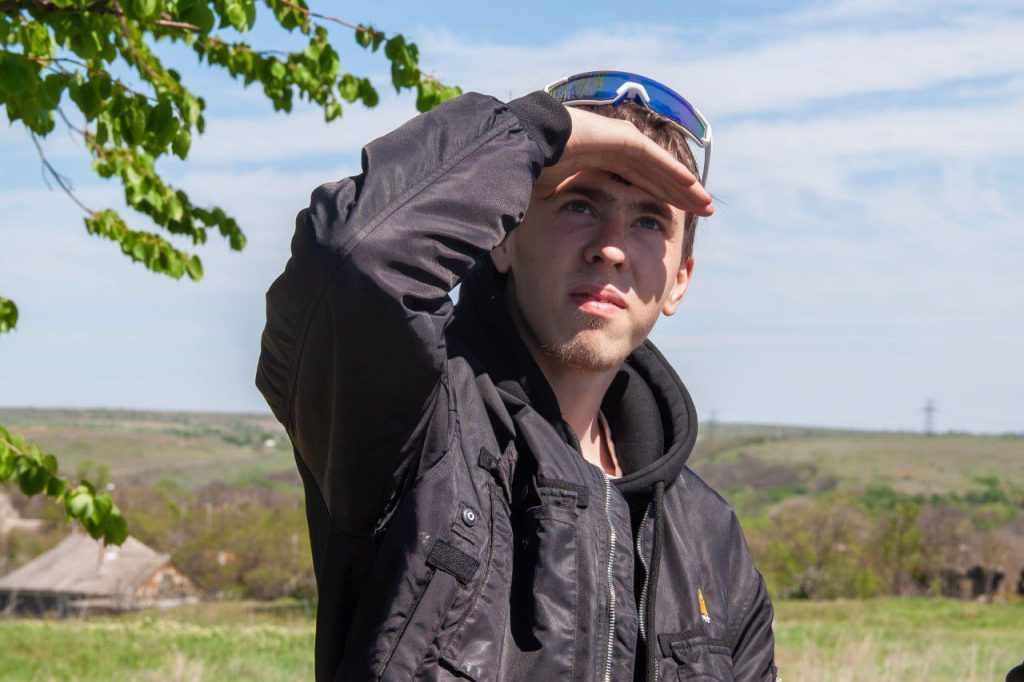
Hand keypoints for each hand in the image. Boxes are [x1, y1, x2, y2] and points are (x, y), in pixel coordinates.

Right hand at [535, 106, 712, 216]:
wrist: (525, 145)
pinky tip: (692, 187)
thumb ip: (563, 205)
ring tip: (705, 204)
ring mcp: (621, 141)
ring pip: (661, 168)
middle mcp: (616, 149)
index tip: (676, 217)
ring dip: (684, 186)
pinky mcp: (624, 138)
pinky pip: (655, 159)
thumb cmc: (533, 168)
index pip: (640, 181)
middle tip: (703, 212)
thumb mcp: (553, 194)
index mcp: (602, 160)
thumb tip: (539, 234)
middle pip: (657, 175)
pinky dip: (673, 173)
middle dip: (680, 194)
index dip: (660, 197)